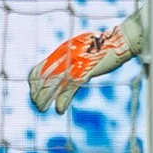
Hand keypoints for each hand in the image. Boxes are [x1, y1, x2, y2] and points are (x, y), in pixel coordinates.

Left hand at [28, 14, 146, 112]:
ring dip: (43, 100)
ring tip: (41, 108)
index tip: (35, 91)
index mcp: (60, 53)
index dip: (33, 83)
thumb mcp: (83, 49)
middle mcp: (62, 60)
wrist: (119, 42)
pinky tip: (59, 110)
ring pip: (50, 88)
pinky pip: (68, 91)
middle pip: (40, 81)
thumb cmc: (104, 45)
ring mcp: (71, 67)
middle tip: (38, 105)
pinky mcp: (82, 75)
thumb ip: (74, 57)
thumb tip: (70, 65)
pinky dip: (62, 102)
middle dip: (36, 95)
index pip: (36, 70)